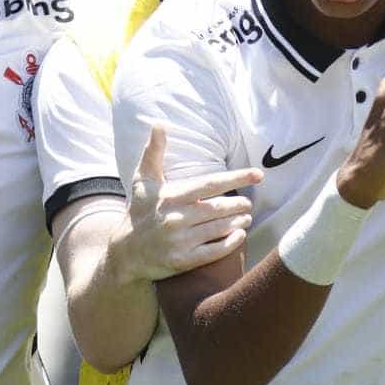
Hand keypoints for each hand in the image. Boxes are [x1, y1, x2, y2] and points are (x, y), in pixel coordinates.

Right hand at [112, 126, 262, 279]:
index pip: (210, 184)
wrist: (125, 253)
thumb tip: (159, 124)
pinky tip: (239, 236)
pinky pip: (213, 252)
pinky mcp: (182, 261)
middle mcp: (176, 218)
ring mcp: (180, 241)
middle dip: (238, 204)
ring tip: (246, 217)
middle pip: (218, 208)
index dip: (237, 178)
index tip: (258, 174)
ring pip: (218, 228)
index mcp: (171, 196)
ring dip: (238, 222)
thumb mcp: (142, 181)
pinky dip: (230, 243)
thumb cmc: (138, 212)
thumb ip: (154, 152)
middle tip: (248, 203)